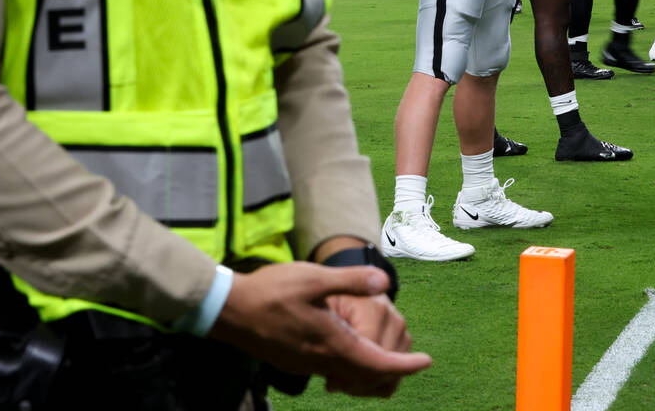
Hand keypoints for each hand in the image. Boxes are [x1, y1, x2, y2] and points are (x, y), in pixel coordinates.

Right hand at [210, 262, 431, 396]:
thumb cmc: (271, 291)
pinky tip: (349, 348)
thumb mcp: (315, 278)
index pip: (378, 363)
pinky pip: (331, 371)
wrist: (228, 310)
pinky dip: (350, 365)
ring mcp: (306, 365)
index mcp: (332, 343)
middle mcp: (322, 361)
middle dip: (392, 371)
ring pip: (348, 375)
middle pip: (366, 376)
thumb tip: (385, 281)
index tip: (426, 362)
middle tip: (411, 359)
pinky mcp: (295, 361)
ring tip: (386, 355)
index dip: (405, 365)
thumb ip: (351, 281)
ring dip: (370, 369)